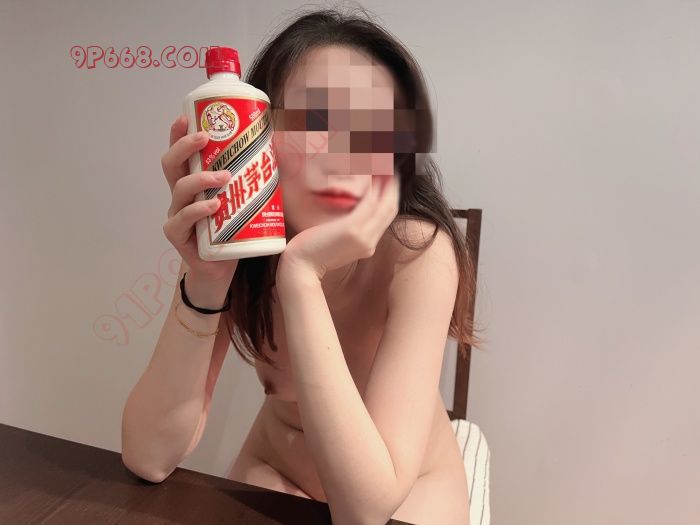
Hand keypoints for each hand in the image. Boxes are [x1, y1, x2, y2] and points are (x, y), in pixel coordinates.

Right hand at [161, 114, 238, 283]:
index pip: (181, 153)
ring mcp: (177, 215)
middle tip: (205, 137)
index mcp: (192, 182)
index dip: (179, 133)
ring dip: (200, 179)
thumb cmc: (234, 229)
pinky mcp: (179, 237)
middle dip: (184, 146)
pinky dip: (198, 211)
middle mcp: (180, 196)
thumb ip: (253, 178)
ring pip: (178, 190)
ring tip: (224, 176)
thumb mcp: (244, 199)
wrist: (225, 268)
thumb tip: (280, 151)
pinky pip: (182, 220)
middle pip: (170, 164)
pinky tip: (213, 206)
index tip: (186, 114)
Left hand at [278, 173, 400, 281]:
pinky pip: (370, 203)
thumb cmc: (310, 254)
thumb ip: (346, 232)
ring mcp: (363, 236)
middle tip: (390, 166)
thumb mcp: (334, 244)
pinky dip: (373, 188)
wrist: (300, 267)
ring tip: (384, 165)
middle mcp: (370, 242)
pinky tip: (372, 174)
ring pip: (384, 204)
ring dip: (386, 183)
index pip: (386, 217)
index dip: (390, 196)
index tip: (389, 179)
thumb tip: (347, 216)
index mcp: (367, 245)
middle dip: (393, 186)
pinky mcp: (352, 230)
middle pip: (390, 208)